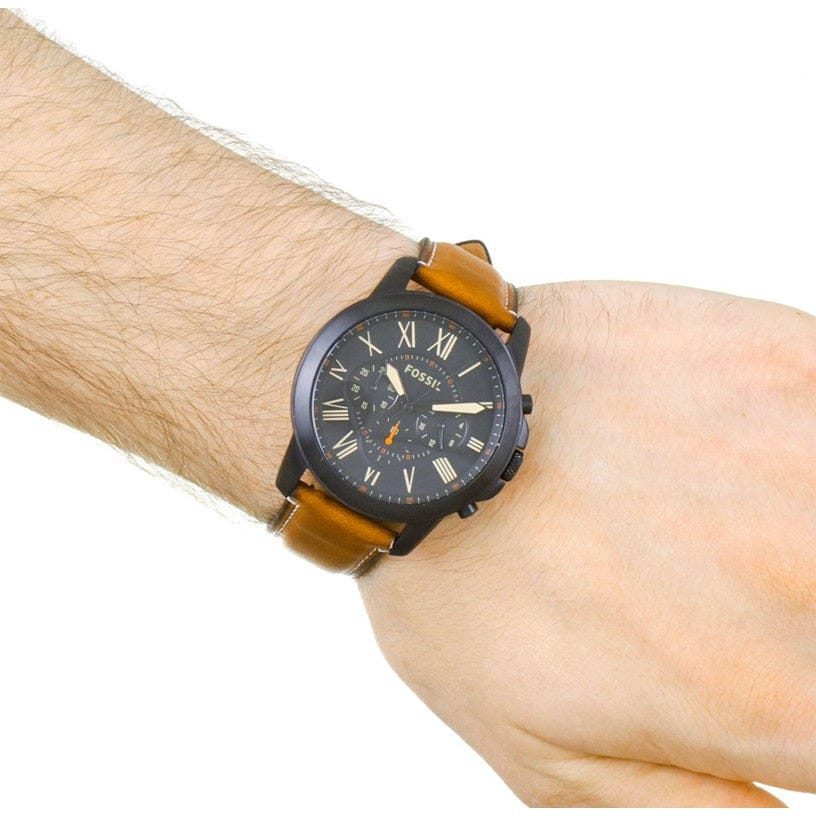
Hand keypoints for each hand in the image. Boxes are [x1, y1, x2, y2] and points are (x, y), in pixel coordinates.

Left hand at [359, 281, 815, 806]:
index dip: (813, 706)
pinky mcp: (789, 355)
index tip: (781, 672)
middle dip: (803, 610)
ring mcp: (808, 446)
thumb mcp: (552, 761)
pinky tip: (772, 472)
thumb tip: (786, 810)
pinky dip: (810, 444)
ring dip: (799, 524)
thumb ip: (697, 814)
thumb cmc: (465, 584)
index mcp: (770, 690)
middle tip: (760, 594)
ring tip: (751, 536)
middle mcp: (810, 568)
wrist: (419, 427)